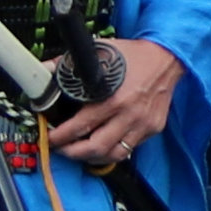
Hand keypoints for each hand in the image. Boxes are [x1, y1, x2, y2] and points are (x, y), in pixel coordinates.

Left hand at [49, 35, 177, 169]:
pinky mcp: (153, 127)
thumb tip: (43, 70)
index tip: (51, 137)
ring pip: (114, 154)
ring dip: (93, 157)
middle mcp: (130, 114)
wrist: (167, 57)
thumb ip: (69, 64)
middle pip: (96, 148)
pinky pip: (130, 148)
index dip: (60, 136)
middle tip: (62, 148)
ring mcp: (144, 123)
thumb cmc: (133, 55)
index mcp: (114, 98)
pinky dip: (113, 150)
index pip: (80, 127)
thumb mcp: (100, 53)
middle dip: (73, 152)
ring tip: (80, 151)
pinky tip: (103, 145)